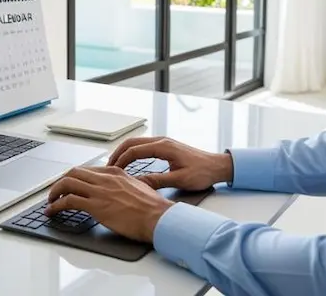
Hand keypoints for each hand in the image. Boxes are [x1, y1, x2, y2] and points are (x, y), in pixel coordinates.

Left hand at [46, 166, 173, 242]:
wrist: (158, 218)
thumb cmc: (153, 208)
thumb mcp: (138, 188)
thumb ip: (124, 186)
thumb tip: (118, 192)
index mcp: (115, 172)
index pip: (88, 170)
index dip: (75, 178)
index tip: (70, 185)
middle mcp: (105, 178)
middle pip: (74, 173)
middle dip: (61, 182)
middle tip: (56, 191)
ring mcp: (99, 191)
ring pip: (67, 183)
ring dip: (54, 192)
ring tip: (50, 201)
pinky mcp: (95, 205)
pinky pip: (68, 201)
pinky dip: (56, 205)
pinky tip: (52, 211)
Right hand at [108, 137, 233, 190]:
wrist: (218, 166)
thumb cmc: (203, 173)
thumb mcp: (179, 180)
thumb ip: (157, 181)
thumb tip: (137, 184)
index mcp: (164, 147)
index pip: (134, 150)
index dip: (121, 160)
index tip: (112, 171)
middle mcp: (162, 141)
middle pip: (132, 142)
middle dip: (118, 154)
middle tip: (107, 167)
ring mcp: (164, 142)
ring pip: (137, 143)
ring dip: (124, 152)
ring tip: (115, 165)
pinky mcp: (166, 147)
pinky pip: (144, 146)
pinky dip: (132, 153)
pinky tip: (129, 162)